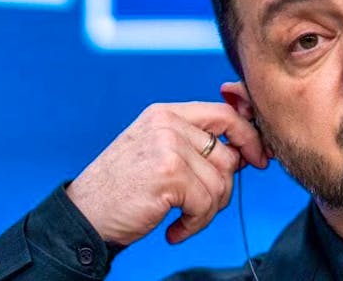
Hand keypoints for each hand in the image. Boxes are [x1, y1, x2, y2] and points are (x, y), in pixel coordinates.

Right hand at [65, 102, 267, 245]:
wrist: (83, 217)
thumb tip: (248, 151)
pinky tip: (174, 231)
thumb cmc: (123, 190)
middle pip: (228, 154)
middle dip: (222, 187)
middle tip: (197, 206)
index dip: (249, 137)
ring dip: (206, 211)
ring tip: (182, 219)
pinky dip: (195, 224)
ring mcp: (168, 146)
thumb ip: (195, 144)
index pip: (225, 114)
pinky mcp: (169, 173)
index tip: (259, 159)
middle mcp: (168, 123)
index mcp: (166, 113)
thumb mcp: (158, 152)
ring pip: (221, 183)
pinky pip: (207, 203)